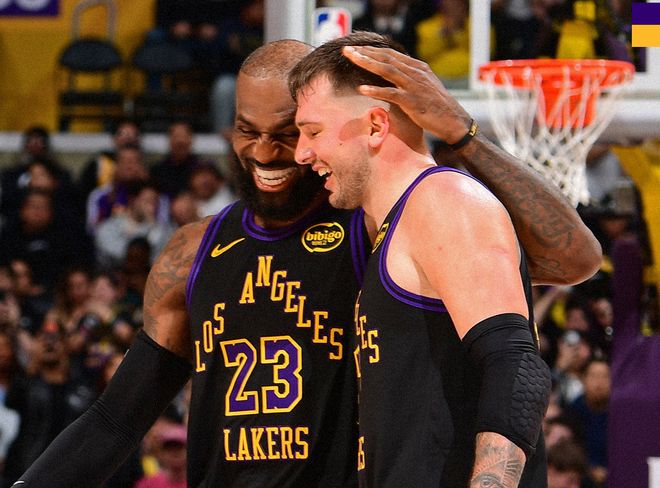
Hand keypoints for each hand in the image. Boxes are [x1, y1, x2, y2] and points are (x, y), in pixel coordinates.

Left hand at [342, 45, 471, 143]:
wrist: (454, 121)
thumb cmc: (437, 107)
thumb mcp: (424, 87)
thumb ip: (409, 79)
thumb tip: (392, 77)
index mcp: (418, 67)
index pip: (390, 54)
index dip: (372, 50)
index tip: (356, 49)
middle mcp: (415, 73)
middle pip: (386, 58)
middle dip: (365, 53)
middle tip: (346, 50)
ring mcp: (414, 86)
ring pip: (387, 70)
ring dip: (367, 63)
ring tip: (351, 59)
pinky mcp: (412, 101)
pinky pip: (391, 93)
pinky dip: (375, 90)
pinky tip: (361, 89)